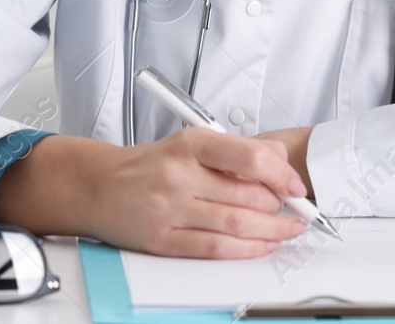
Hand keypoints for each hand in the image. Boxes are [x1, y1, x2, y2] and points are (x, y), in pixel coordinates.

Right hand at [0, 130, 308, 258]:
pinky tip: (261, 245)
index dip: (281, 174)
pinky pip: (215, 249)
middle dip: (281, 207)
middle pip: (248, 195)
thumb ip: (234, 149)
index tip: (296, 186)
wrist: (98, 186)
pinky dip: (246, 250)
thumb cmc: (148, 166)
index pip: (248, 156)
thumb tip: (280, 158)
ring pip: (237, 225)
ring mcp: (169, 209)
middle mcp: (178, 174)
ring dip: (272, 231)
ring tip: (287, 230)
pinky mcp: (162, 239)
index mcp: (189, 143)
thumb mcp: (189, 143)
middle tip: (296, 211)